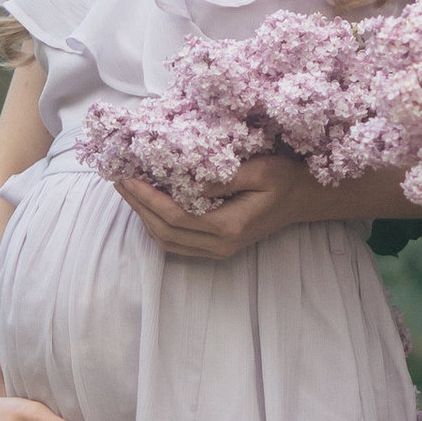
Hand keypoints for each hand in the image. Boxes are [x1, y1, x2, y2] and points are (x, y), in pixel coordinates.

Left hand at [116, 148, 325, 263]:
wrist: (303, 200)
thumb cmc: (285, 180)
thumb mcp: (261, 170)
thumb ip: (224, 177)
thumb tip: (187, 179)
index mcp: (230, 226)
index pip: (175, 216)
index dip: (147, 198)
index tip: (129, 176)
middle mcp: (220, 245)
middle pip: (164, 232)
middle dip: (138, 206)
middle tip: (119, 179)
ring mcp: (218, 250)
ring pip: (166, 241)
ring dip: (143, 216)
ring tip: (128, 189)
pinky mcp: (216, 247)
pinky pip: (176, 242)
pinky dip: (156, 224)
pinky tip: (148, 204)